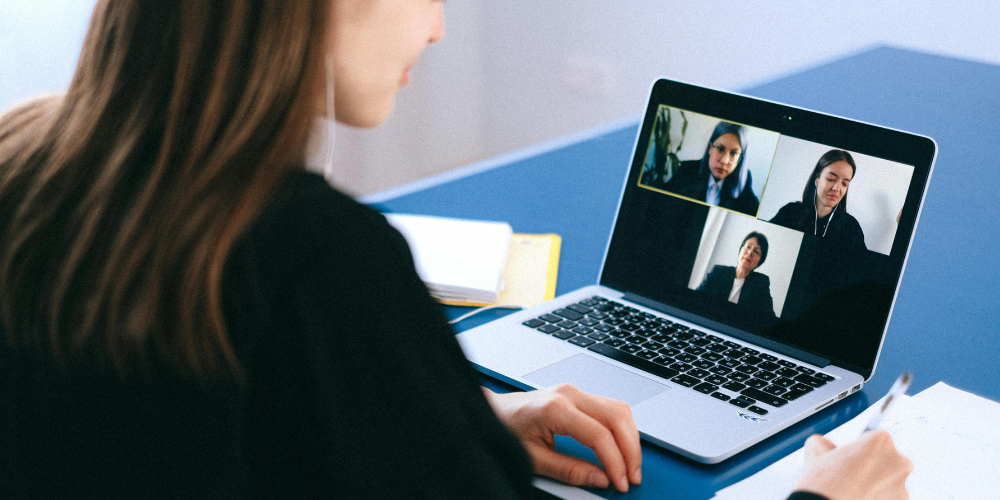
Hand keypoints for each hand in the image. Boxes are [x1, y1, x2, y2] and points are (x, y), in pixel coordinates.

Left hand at [483, 384, 641, 492]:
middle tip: (632, 476)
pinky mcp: (577, 395)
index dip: (615, 462)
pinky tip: (621, 447)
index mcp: (556, 408)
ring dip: (630, 438)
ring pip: (619, 409)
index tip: (620, 481)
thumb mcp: (533, 458)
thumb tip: (600, 479)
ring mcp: (574, 391)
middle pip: (617, 418)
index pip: (599, 435)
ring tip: (630, 465)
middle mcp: (569, 394)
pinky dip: (621, 429)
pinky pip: (610, 408)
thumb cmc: (506, 429)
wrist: (492, 411)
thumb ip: (569, 470)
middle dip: (630, 450)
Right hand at [793, 430, 912, 499]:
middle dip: (873, 463)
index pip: (875, 436)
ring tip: (853, 488)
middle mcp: (898, 461)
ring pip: (890, 478)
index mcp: (881, 440)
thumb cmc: (824, 483)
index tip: (851, 455)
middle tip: (852, 472)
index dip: (860, 446)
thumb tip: (827, 447)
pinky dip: (878, 497)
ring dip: (877, 481)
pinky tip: (859, 496)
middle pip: (888, 457)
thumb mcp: (815, 450)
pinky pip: (890, 496)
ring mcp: (902, 486)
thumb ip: (826, 443)